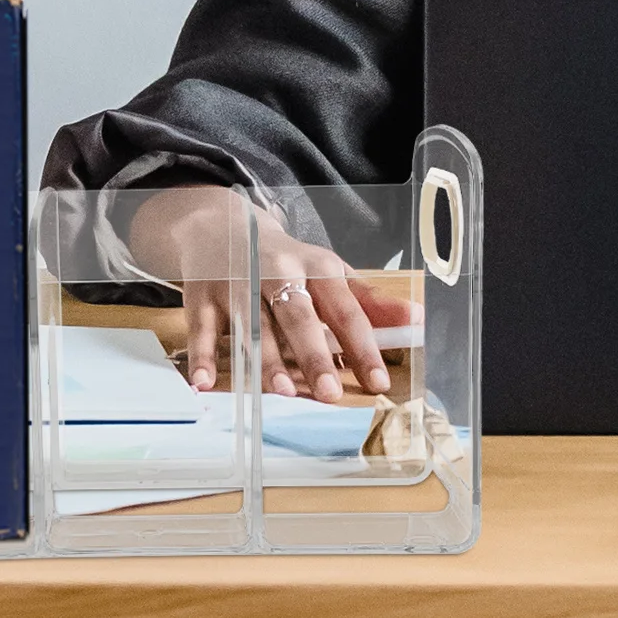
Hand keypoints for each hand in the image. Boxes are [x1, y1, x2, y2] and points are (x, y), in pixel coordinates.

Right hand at [127, 186, 416, 401]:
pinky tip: (205, 383)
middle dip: (314, 354)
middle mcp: (277, 274)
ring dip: (265, 359)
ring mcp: (236, 284)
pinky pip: (202, 330)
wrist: (217, 226)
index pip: (345, 311)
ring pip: (252, 325)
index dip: (363, 347)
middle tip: (328, 392)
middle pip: (298, 317)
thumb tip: (416, 319)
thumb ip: (368, 299)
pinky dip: (202, 357)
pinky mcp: (202, 296)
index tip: (378, 381)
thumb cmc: (282, 261)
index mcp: (316, 268)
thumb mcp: (326, 271)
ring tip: (280, 391)